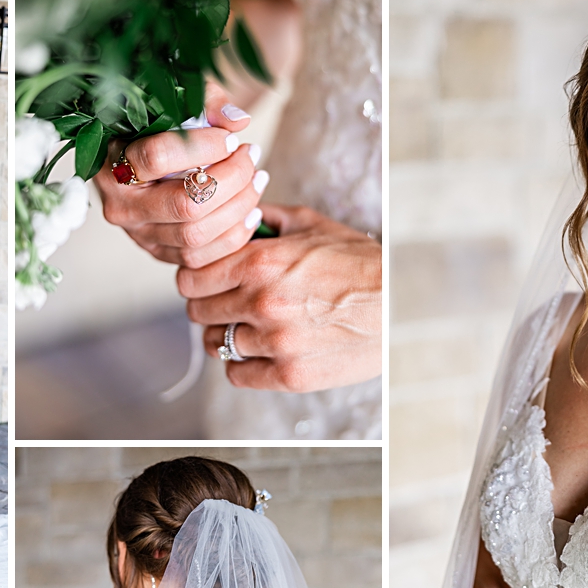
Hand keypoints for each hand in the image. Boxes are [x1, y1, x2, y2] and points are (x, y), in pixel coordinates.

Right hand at [93, 99, 262, 267]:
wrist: (139, 156)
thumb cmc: (156, 123)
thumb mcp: (175, 99)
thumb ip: (205, 102)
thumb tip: (238, 121)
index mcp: (113, 164)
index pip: (158, 158)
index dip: (203, 147)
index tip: (231, 138)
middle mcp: (122, 207)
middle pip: (184, 205)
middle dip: (230, 180)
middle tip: (251, 156)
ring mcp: (140, 236)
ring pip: (196, 236)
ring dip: (238, 207)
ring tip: (257, 178)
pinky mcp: (160, 254)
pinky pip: (201, 259)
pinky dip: (234, 236)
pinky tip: (252, 210)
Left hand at [178, 204, 381, 391]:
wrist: (398, 304)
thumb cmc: (358, 263)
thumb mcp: (311, 225)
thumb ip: (266, 218)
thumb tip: (235, 213)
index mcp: (259, 263)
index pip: (189, 278)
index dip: (194, 278)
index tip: (206, 280)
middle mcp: (260, 303)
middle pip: (197, 312)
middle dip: (207, 305)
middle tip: (223, 304)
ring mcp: (274, 342)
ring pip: (215, 344)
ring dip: (223, 335)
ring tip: (242, 328)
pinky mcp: (288, 374)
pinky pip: (237, 374)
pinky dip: (240, 364)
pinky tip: (256, 352)